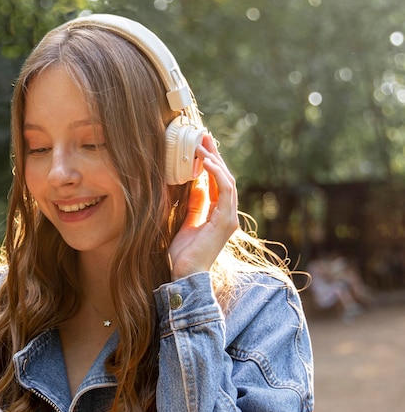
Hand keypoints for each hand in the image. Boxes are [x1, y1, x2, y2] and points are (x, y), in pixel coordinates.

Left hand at [168, 134, 238, 279]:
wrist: (184, 275)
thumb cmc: (183, 255)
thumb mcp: (186, 222)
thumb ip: (194, 204)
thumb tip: (195, 184)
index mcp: (218, 215)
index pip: (218, 183)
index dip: (211, 163)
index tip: (200, 146)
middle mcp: (227, 215)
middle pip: (225, 178)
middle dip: (215, 156)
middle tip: (204, 136)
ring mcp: (229, 218)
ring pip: (228, 181)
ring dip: (216, 161)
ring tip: (203, 144)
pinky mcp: (226, 222)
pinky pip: (225, 191)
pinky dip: (217, 174)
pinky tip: (206, 162)